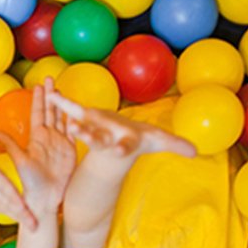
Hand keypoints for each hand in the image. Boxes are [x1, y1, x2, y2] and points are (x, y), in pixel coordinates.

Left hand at [0, 79, 76, 222]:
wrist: (45, 198)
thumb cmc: (30, 182)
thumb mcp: (20, 161)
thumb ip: (11, 145)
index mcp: (36, 138)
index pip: (38, 113)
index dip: (39, 99)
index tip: (39, 85)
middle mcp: (48, 138)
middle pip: (51, 112)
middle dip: (51, 96)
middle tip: (51, 78)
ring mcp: (60, 143)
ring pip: (62, 119)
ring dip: (63, 105)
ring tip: (62, 90)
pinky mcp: (70, 150)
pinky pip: (74, 132)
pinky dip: (75, 120)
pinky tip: (77, 109)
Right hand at [0, 119, 37, 230]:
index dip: (6, 190)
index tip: (16, 197)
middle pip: (7, 199)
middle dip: (18, 208)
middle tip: (30, 216)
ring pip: (12, 210)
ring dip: (24, 218)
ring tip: (35, 227)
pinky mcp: (2, 207)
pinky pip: (15, 213)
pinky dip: (26, 219)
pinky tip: (37, 228)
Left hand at [43, 87, 196, 159]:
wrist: (116, 147)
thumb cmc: (138, 141)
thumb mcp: (158, 142)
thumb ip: (175, 146)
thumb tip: (197, 152)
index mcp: (124, 143)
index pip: (125, 147)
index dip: (122, 148)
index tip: (119, 151)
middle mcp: (106, 139)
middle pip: (97, 140)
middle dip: (90, 137)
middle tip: (79, 134)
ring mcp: (93, 130)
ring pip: (83, 128)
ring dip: (73, 125)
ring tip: (66, 122)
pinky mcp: (86, 118)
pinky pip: (72, 110)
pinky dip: (62, 103)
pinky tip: (51, 95)